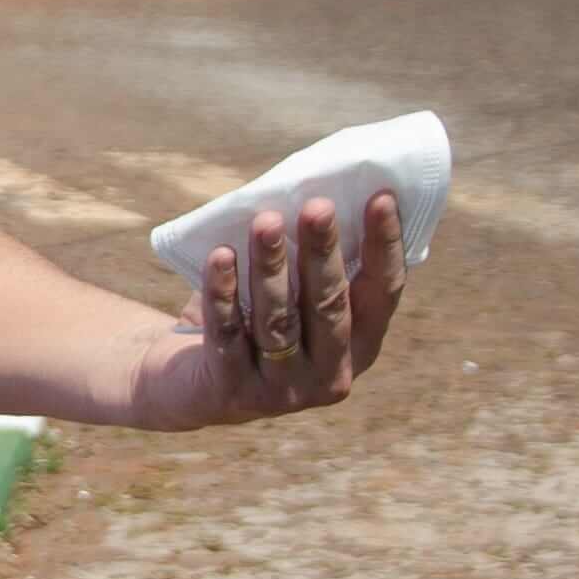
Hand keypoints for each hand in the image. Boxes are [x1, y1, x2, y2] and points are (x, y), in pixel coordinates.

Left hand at [193, 191, 402, 423]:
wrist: (193, 383)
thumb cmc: (255, 318)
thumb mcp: (293, 294)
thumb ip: (310, 259)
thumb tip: (316, 187)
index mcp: (361, 345)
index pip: (382, 292)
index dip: (385, 245)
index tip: (381, 196)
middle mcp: (331, 373)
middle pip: (330, 305)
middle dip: (322, 252)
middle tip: (317, 205)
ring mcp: (284, 390)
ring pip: (278, 321)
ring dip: (270, 266)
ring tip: (264, 221)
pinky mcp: (234, 391)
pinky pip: (227, 335)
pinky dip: (223, 293)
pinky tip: (220, 256)